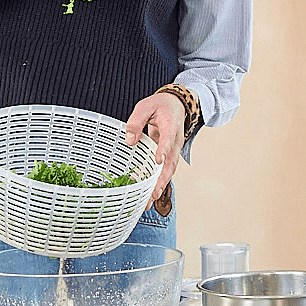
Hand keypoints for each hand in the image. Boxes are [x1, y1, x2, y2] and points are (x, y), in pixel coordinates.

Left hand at [125, 91, 186, 206]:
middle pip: (171, 162)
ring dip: (160, 185)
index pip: (168, 138)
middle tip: (153, 194)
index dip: (163, 149)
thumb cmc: (160, 106)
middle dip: (162, 179)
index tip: (158, 160)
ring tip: (150, 201)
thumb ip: (136, 121)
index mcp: (171, 125)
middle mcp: (175, 141)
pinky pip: (165, 170)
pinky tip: (148, 194)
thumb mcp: (145, 106)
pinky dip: (158, 182)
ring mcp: (173, 149)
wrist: (176, 105)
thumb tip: (129, 141)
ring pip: (169, 170)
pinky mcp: (169, 155)